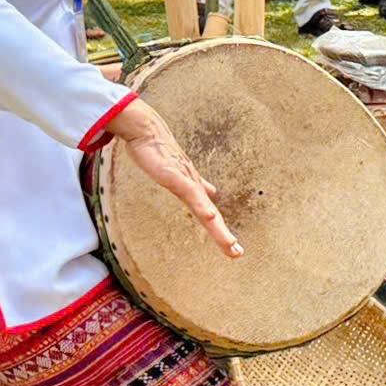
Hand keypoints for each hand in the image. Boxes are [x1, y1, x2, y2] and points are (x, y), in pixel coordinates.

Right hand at [107, 98, 242, 258]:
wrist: (148, 131)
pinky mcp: (175, 176)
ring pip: (205, 210)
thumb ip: (195, 185)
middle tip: (237, 254)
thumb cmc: (160, 150)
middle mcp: (194, 187)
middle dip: (224, 237)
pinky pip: (190, 194)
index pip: (210, 215)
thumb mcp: (180, 173)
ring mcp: (187, 182)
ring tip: (230, 245)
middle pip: (211, 217)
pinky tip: (210, 216)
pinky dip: (201, 206)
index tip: (234, 249)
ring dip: (218, 229)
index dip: (221, 232)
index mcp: (194, 189)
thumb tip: (211, 193)